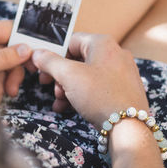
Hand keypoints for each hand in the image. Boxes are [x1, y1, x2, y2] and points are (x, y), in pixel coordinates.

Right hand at [32, 33, 148, 129]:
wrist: (128, 127)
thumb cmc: (100, 96)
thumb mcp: (69, 76)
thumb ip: (50, 62)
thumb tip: (38, 53)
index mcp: (103, 43)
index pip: (71, 40)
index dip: (54, 54)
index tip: (43, 68)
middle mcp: (115, 53)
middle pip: (78, 59)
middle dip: (60, 75)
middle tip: (50, 87)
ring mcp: (121, 72)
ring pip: (86, 75)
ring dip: (68, 87)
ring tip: (60, 102)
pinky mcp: (123, 89)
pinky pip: (97, 87)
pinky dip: (82, 94)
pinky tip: (68, 107)